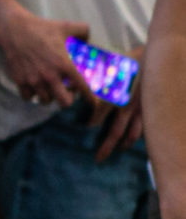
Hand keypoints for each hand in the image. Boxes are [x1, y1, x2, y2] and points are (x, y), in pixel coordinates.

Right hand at [0, 9, 91, 107]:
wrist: (14, 29)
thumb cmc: (41, 28)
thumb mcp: (66, 26)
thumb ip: (83, 31)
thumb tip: (87, 40)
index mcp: (64, 64)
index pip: (82, 87)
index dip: (90, 97)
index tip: (92, 102)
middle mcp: (50, 76)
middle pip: (65, 102)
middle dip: (68, 100)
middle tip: (67, 92)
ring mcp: (34, 80)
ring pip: (46, 101)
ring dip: (49, 96)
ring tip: (49, 89)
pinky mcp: (20, 80)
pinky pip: (28, 98)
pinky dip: (32, 95)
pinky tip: (34, 87)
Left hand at [88, 44, 143, 162]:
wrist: (152, 58)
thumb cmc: (124, 62)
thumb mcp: (101, 68)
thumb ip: (83, 79)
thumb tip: (68, 86)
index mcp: (110, 98)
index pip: (96, 119)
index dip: (90, 125)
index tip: (84, 129)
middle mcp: (124, 108)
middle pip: (114, 133)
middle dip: (106, 147)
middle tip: (98, 159)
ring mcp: (139, 110)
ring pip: (132, 133)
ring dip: (124, 144)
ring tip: (118, 151)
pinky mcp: (150, 109)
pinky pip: (145, 127)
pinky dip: (139, 135)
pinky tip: (134, 140)